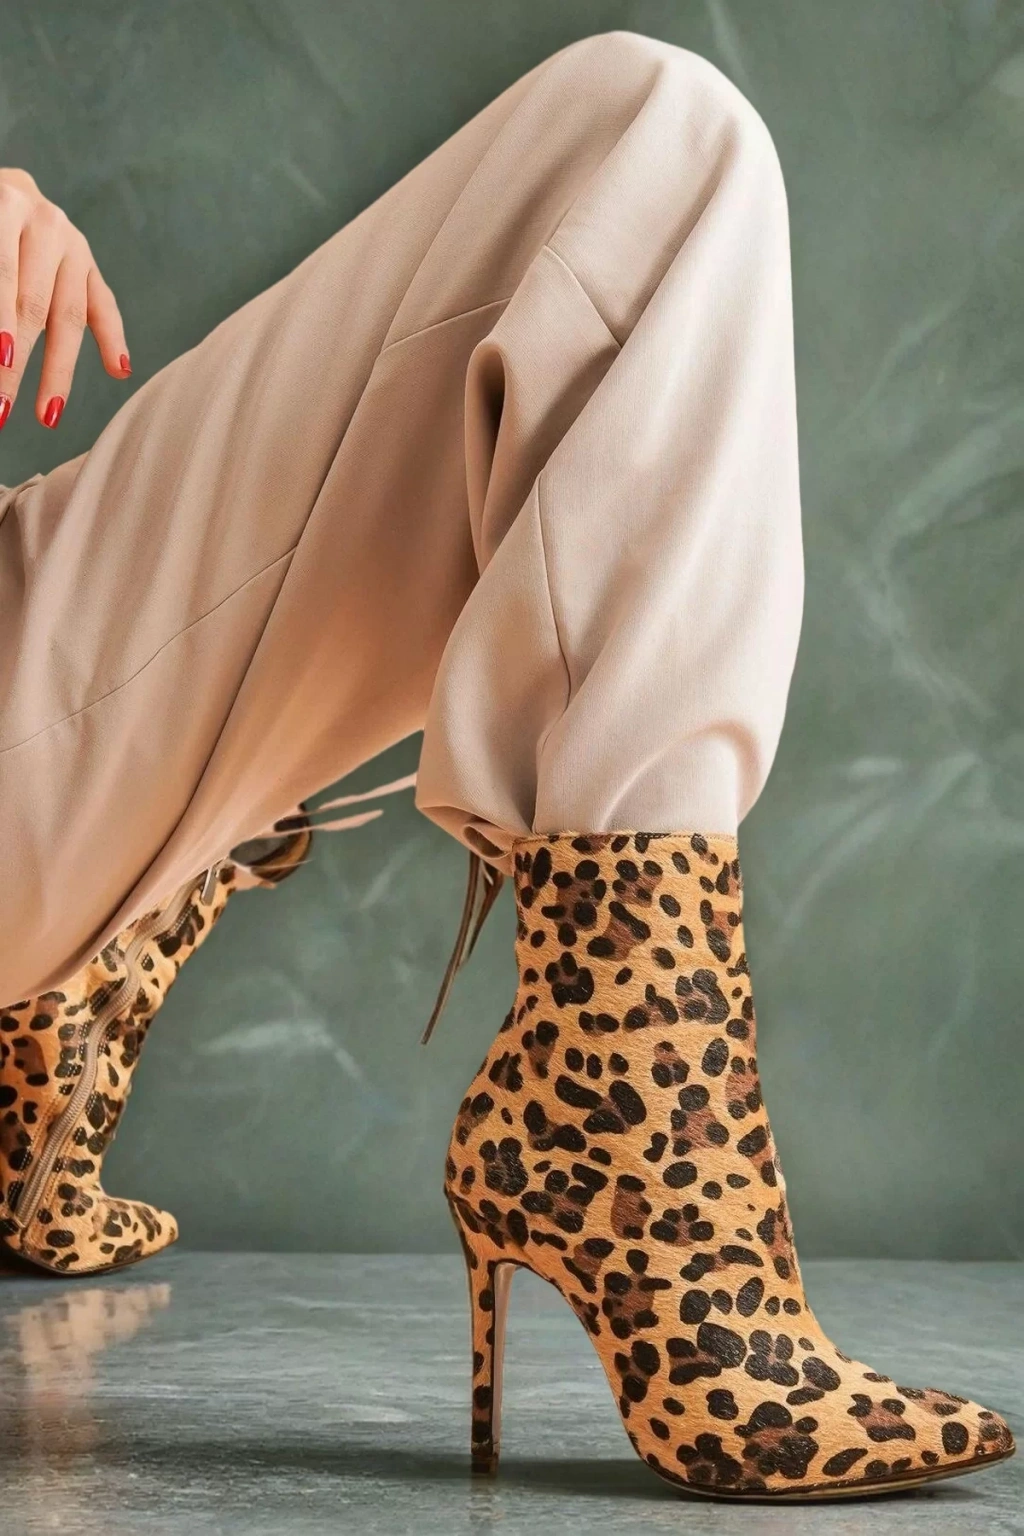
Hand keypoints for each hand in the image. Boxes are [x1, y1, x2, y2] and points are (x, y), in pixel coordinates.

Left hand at [0, 167, 129, 430]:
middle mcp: (45, 221)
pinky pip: (104, 306)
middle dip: (18, 364)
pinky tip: (118, 372)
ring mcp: (73, 244)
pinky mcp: (89, 265)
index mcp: (5, 202)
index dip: (2, 322)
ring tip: (48, 416)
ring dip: (58, 371)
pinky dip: (113, 338)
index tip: (0, 363)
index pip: (4, 275)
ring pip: (70, 315)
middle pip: (35, 305)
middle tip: (2, 410)